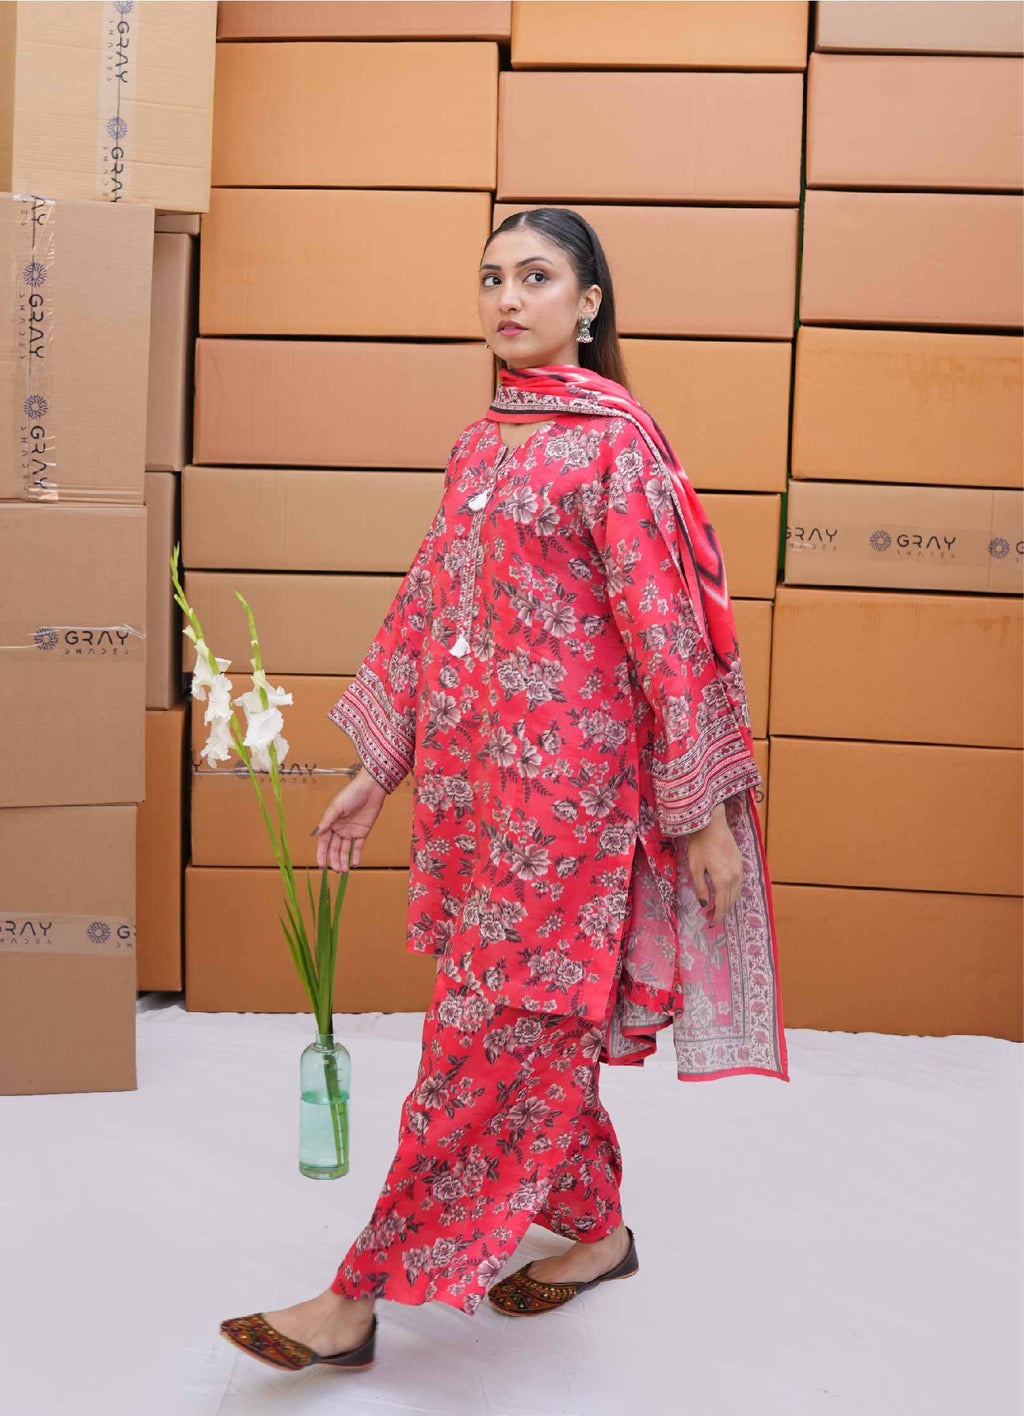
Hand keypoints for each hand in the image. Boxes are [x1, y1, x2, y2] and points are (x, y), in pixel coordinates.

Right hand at [311, 768, 386, 872]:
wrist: (371, 788)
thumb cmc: (352, 793)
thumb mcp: (337, 806)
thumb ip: (327, 820)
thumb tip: (316, 833)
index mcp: (330, 823)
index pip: (324, 842)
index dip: (322, 853)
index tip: (321, 865)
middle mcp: (339, 829)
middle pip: (334, 848)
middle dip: (334, 860)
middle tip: (336, 870)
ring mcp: (351, 831)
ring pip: (345, 850)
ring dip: (343, 860)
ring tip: (344, 871)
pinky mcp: (363, 832)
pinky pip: (358, 847)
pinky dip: (356, 856)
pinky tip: (354, 864)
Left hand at [683, 802, 742, 927]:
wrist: (712, 823)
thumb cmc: (700, 844)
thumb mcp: (695, 867)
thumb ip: (701, 888)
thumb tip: (705, 904)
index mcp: (723, 879)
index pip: (722, 905)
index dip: (716, 917)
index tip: (710, 924)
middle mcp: (735, 876)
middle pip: (730, 901)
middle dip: (721, 912)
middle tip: (709, 917)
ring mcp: (740, 869)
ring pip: (736, 893)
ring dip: (727, 903)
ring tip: (715, 907)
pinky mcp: (740, 863)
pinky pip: (738, 884)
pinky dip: (732, 892)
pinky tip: (723, 892)